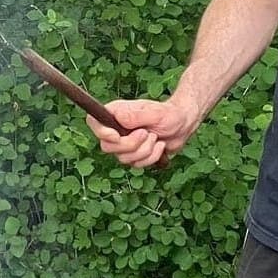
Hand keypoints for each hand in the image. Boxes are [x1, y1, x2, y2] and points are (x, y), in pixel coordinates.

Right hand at [86, 96, 200, 168]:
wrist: (183, 125)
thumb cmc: (169, 114)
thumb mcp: (154, 112)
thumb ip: (135, 115)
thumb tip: (118, 118)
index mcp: (115, 113)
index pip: (94, 123)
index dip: (101, 132)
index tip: (117, 135)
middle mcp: (116, 129)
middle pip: (107, 147)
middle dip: (130, 145)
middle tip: (146, 133)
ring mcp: (124, 144)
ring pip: (123, 159)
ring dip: (144, 151)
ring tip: (155, 138)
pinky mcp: (134, 155)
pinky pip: (136, 165)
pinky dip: (151, 158)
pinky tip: (159, 146)